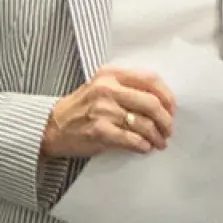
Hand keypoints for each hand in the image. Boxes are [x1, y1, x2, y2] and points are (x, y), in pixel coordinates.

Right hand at [41, 66, 175, 157]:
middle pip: (152, 104)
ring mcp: (102, 111)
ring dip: (157, 137)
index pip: (150, 79)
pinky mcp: (100, 132)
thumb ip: (126, 87)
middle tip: (168, 130)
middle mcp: (106, 90)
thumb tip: (161, 102)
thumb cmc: (79, 108)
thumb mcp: (99, 87)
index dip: (167, 96)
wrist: (51, 127)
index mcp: (109, 75)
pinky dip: (143, 146)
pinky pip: (133, 140)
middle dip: (166, 121)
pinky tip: (144, 147)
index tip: (171, 108)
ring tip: (159, 142)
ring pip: (145, 124)